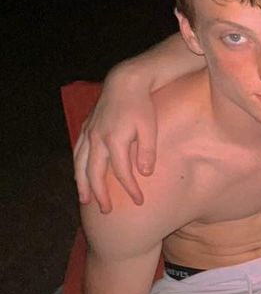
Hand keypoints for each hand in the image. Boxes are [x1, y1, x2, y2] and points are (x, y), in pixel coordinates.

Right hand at [74, 73, 158, 212]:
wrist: (125, 82)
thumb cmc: (141, 106)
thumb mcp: (150, 128)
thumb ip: (146, 152)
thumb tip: (144, 174)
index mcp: (114, 140)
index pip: (122, 172)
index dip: (130, 189)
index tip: (140, 202)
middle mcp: (97, 138)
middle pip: (95, 173)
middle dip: (100, 194)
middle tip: (106, 211)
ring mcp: (89, 133)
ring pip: (80, 164)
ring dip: (82, 183)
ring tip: (84, 200)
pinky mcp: (86, 127)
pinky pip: (77, 151)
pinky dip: (77, 166)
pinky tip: (79, 175)